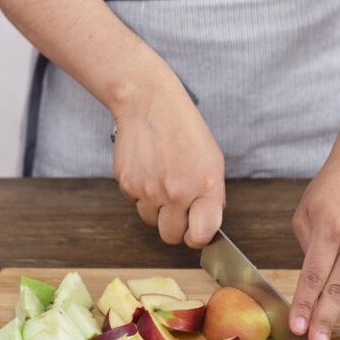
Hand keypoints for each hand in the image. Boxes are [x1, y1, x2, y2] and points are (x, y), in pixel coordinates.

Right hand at [111, 73, 224, 248]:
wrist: (148, 103)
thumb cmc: (183, 128)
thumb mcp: (211, 158)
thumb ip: (212, 193)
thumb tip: (207, 219)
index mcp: (204, 186)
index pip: (200, 235)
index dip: (198, 236)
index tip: (196, 230)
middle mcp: (176, 192)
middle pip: (170, 236)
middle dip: (175, 227)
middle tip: (177, 209)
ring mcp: (148, 190)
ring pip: (150, 220)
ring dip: (156, 209)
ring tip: (161, 181)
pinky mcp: (126, 184)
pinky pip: (134, 201)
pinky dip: (140, 191)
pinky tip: (147, 169)